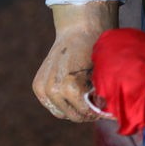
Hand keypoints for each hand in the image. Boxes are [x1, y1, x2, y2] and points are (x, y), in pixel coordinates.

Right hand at [32, 0, 118, 122]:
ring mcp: (43, 88)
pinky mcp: (37, 86)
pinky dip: (61, 103)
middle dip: (86, 114)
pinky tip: (74, 96)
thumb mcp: (102, 73)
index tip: (106, 113)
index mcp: (71, 88)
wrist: (78, 30)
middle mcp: (54, 90)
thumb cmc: (95, 50)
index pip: (86, 113)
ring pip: (60, 113)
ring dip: (73, 110)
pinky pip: (50, 104)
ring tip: (86, 104)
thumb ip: (100, 94)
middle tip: (97, 110)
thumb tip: (106, 112)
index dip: (98, 113)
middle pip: (73, 115)